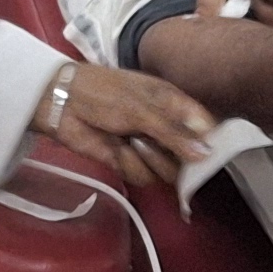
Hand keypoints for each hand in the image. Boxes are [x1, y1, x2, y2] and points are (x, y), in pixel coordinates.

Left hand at [37, 63, 214, 195]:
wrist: (63, 103)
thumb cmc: (104, 94)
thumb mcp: (142, 109)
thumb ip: (174, 133)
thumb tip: (206, 154)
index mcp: (174, 105)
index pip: (205, 128)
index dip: (209, 142)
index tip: (207, 154)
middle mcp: (166, 128)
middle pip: (190, 158)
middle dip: (175, 156)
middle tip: (157, 142)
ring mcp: (148, 147)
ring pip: (167, 172)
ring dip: (150, 160)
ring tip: (131, 141)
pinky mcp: (128, 163)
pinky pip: (143, 177)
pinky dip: (130, 165)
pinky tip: (116, 150)